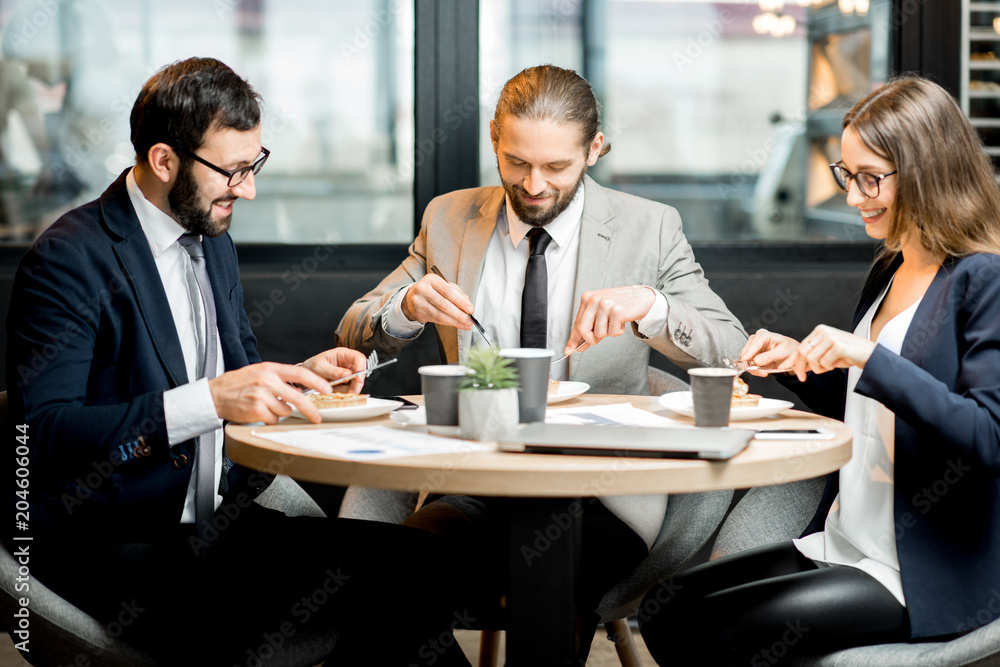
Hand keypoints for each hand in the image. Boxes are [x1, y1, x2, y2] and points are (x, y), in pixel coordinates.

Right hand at [208, 362, 332, 424]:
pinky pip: (273, 419)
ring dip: (279, 412)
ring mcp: (261, 396)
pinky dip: (269, 419)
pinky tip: (258, 412)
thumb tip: (301, 388)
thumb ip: (279, 377)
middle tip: (317, 417)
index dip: (317, 382)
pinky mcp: (256, 410)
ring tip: (265, 406)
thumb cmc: (238, 383)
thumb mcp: (259, 372)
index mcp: (270, 369)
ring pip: (285, 411)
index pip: (300, 374)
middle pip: (297, 398)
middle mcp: (267, 381)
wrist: (215, 394)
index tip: (327, 390)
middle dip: (310, 410)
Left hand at [300, 347, 367, 393]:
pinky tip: (334, 391)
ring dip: (348, 390)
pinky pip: (350, 389)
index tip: (358, 379)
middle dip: (356, 384)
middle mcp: (348, 363)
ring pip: (356, 383)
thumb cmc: (312, 366)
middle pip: (360, 373)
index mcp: (343, 354)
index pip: (359, 358)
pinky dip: (344, 393)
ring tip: (335, 390)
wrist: (305, 374)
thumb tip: (348, 375)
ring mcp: (348, 373)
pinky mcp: (346, 382)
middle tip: (350, 393)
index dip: (361, 368)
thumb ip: (334, 371)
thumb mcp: (320, 367)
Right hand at [401, 273, 474, 330]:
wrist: (413, 297)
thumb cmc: (433, 290)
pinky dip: (449, 323)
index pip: (448, 291)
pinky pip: (436, 320)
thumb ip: (458, 293)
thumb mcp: (445, 286)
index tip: (470, 309)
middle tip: (469, 320)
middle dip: (459, 314)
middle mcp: (423, 290)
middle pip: (443, 304)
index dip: (460, 301)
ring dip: (455, 321)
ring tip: (466, 324)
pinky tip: (457, 324)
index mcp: (431, 279)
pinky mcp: (418, 314)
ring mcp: (419, 303)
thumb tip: (468, 305)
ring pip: (440, 315)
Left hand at [564, 286, 655, 354]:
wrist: (640, 297)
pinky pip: (612, 332)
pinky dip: (618, 331)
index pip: (577, 323)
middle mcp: (594, 299)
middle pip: (583, 329)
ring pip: (599, 333)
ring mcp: (605, 305)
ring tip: (614, 322)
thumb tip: (579, 345)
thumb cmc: (619, 305)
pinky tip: (622, 321)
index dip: (572, 339)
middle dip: (590, 339)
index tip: (568, 350)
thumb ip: (590, 327)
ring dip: (608, 333)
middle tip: (597, 340)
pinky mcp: (617, 311)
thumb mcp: (600, 313)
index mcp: (587, 298)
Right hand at [739, 328, 800, 375]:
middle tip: (762, 372)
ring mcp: (753, 349)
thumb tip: (756, 361)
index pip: (754, 344)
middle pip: (747, 353)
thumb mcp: (781, 352)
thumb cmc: (788, 349)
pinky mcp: (753, 356)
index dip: (749, 352)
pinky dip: (756, 370)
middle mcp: (756, 340)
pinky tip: (764, 371)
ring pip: (747, 361)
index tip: (744, 359)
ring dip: (754, 369)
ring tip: (765, 372)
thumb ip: (769, 356)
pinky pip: (750, 365)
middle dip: (752, 364)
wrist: (791, 353)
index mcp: (763, 335)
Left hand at [788, 324, 876, 381]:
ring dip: (819, 368)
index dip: (791, 359)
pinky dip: (829, 367)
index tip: (784, 368)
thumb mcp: (826, 354)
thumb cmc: (848, 355)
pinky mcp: (838, 346)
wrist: (870, 355)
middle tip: (803, 378)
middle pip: (802, 353)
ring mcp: (831, 338)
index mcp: (819, 331)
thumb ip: (812, 356)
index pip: (800, 347)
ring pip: (812, 360)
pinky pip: (824, 363)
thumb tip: (795, 365)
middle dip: (800, 368)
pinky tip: (838, 363)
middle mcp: (823, 332)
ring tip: (830, 365)